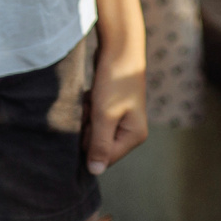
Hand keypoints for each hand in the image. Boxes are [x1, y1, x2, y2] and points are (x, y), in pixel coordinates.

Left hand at [85, 56, 146, 175]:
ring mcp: (121, 119)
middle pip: (97, 145)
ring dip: (86, 117)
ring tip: (92, 99)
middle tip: (91, 107)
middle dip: (88, 128)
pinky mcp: (111, 108)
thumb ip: (100, 145)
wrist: (120, 48)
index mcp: (134, 136)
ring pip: (92, 131)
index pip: (104, 158)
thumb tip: (95, 172)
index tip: (89, 122)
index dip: (89, 143)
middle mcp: (129, 131)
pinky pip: (92, 118)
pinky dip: (87, 108)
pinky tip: (91, 96)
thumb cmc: (114, 82)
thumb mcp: (104, 115)